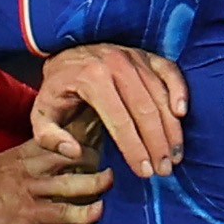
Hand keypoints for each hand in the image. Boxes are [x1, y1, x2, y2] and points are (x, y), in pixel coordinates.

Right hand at [0, 140, 110, 223]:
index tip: (103, 127)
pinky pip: (65, 211)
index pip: (61, 135)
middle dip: (98, 155)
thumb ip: (23, 164)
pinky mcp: (29, 213)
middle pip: (75, 153)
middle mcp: (32, 166)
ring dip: (99, 182)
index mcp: (24, 151)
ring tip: (112, 181)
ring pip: (76, 181)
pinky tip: (99, 212)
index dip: (84, 130)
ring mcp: (32, 189)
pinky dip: (85, 212)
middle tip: (114, 159)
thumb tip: (42, 169)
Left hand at [34, 44, 187, 177]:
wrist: (67, 51)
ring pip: (160, 96)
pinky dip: (180, 91)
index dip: (134, 149)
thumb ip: (50, 137)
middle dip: (157, 144)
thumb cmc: (58, 89)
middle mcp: (116, 64)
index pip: (119, 121)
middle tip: (165, 170)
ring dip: (171, 128)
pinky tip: (182, 114)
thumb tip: (74, 152)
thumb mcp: (42, 113)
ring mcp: (134, 57)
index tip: (145, 172)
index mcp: (91, 79)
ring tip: (175, 155)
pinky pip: (170, 71)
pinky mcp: (147, 55)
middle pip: (145, 110)